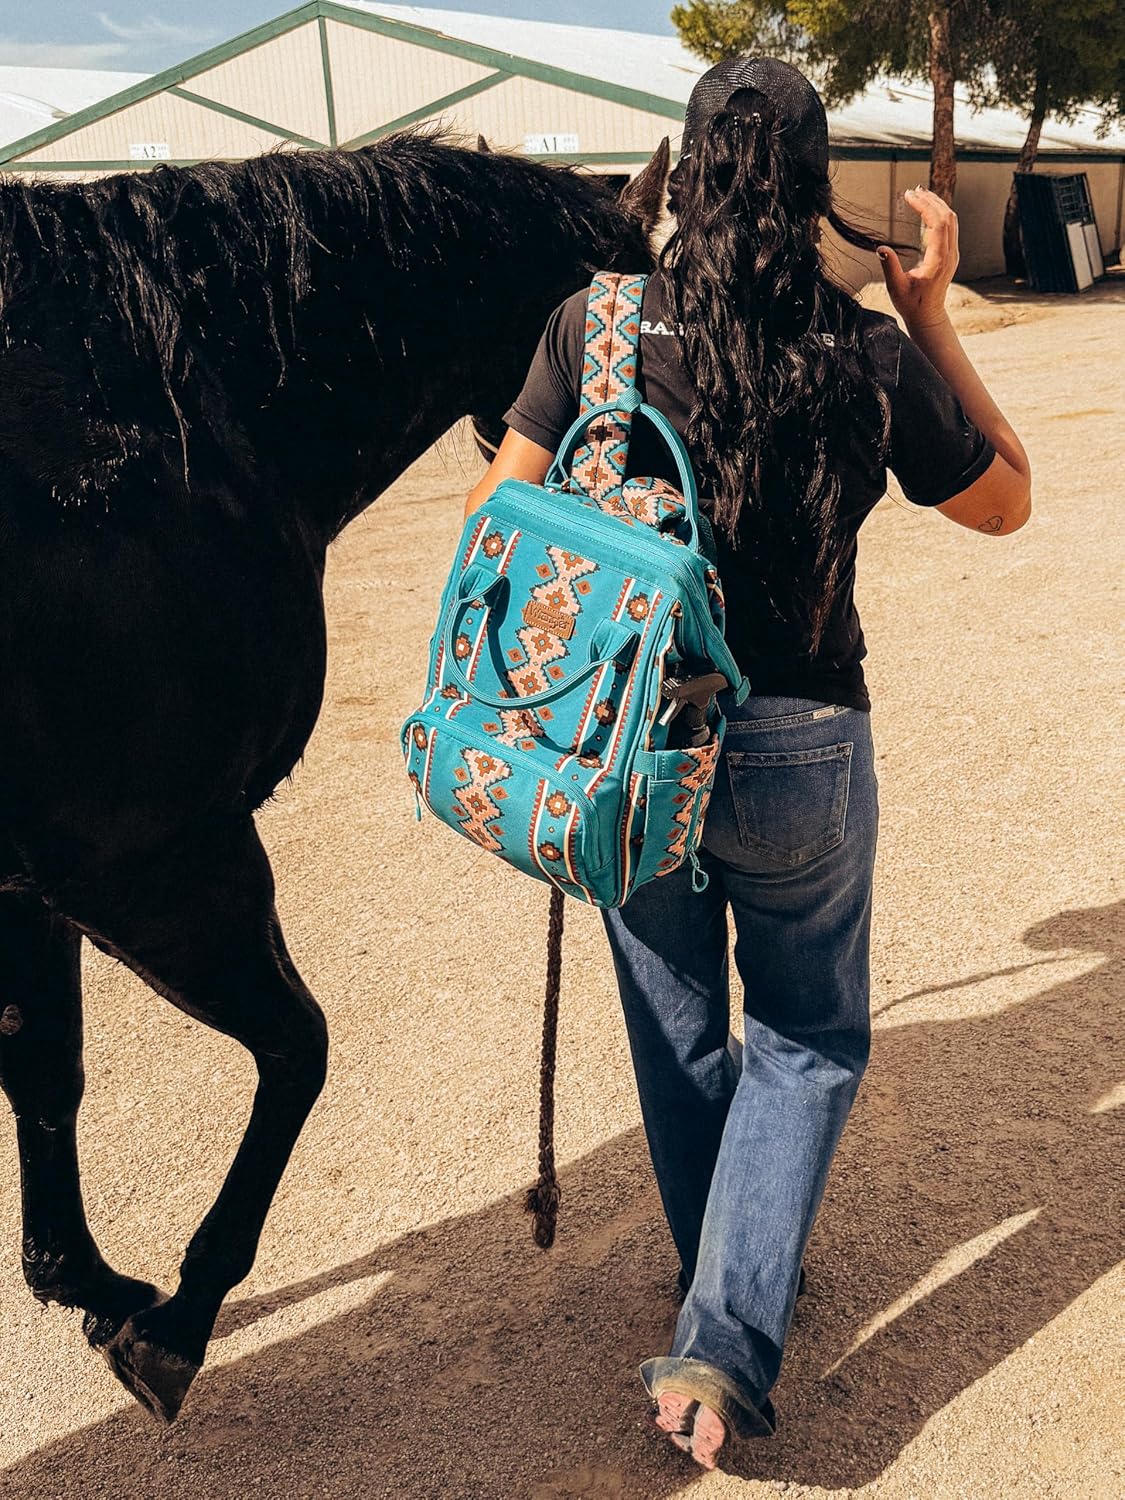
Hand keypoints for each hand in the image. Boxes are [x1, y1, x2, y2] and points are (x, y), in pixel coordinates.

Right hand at [878, 186, 958, 330]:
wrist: (927, 316)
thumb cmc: (911, 304)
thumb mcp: (896, 288)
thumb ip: (890, 267)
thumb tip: (881, 248)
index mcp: (938, 260)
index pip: (937, 223)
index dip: (924, 206)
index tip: (909, 196)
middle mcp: (949, 254)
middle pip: (947, 216)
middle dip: (931, 200)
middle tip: (913, 191)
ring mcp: (952, 253)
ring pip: (951, 220)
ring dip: (936, 204)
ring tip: (920, 194)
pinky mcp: (950, 254)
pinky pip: (949, 227)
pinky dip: (939, 213)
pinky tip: (927, 209)